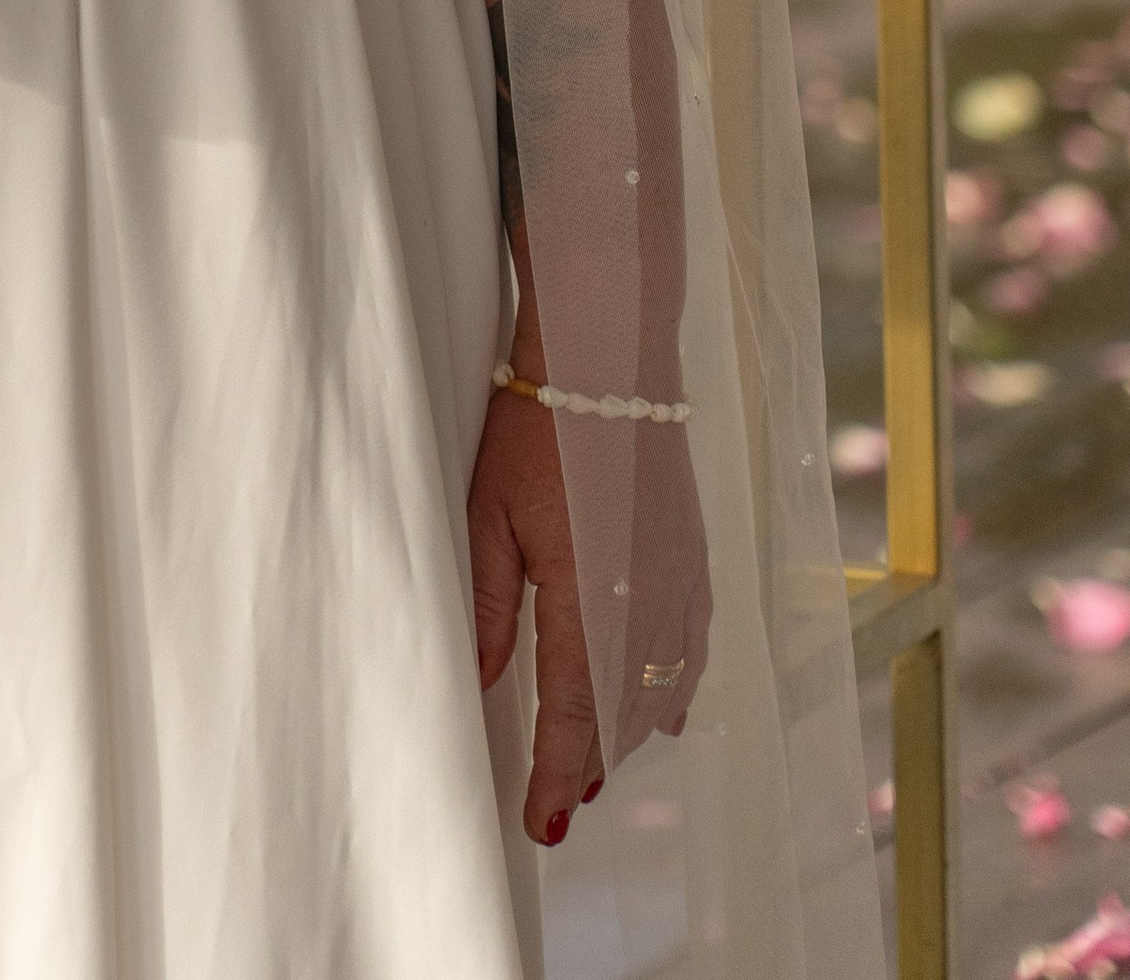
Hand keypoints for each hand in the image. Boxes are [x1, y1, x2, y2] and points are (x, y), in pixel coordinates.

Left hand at [469, 383, 711, 845]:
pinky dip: (672, 687)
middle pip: (621, 713)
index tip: (542, 823)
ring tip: (594, 767)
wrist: (611, 356)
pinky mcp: (695, 558)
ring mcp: (680, 581)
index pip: (573, 714)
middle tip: (557, 804)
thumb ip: (487, 604)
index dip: (557, 774)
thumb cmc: (537, 426)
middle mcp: (646, 602)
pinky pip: (692, 648)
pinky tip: (665, 714)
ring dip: (628, 732)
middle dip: (589, 763)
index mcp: (588, 597)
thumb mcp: (490, 514)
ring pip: (660, 688)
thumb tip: (482, 680)